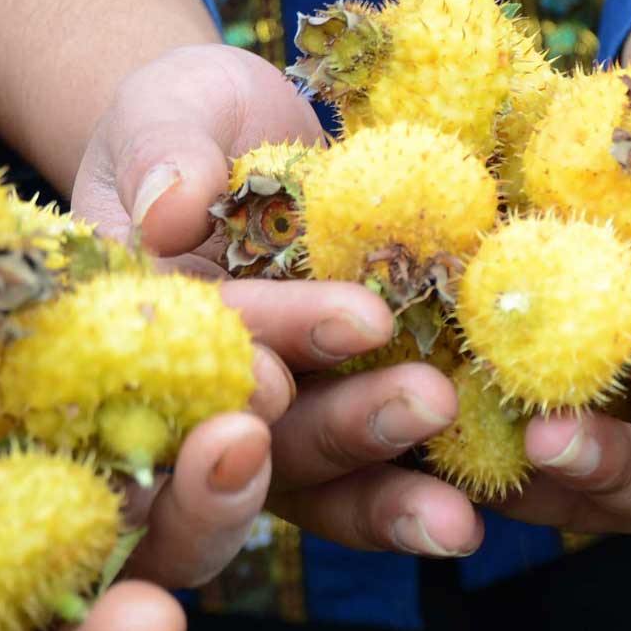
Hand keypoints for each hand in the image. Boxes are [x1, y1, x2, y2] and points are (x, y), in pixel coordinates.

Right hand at [67, 44, 483, 560]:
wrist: (252, 133)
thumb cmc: (189, 118)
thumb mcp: (167, 112)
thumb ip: (162, 152)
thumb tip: (166, 209)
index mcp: (147, 333)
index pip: (193, 357)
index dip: (231, 374)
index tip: (273, 377)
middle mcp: (212, 399)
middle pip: (266, 441)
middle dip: (341, 430)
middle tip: (426, 402)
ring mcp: (286, 420)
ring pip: (329, 477)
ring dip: (394, 488)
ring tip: (463, 513)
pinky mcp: (355, 413)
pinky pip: (391, 466)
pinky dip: (433, 490)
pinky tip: (482, 519)